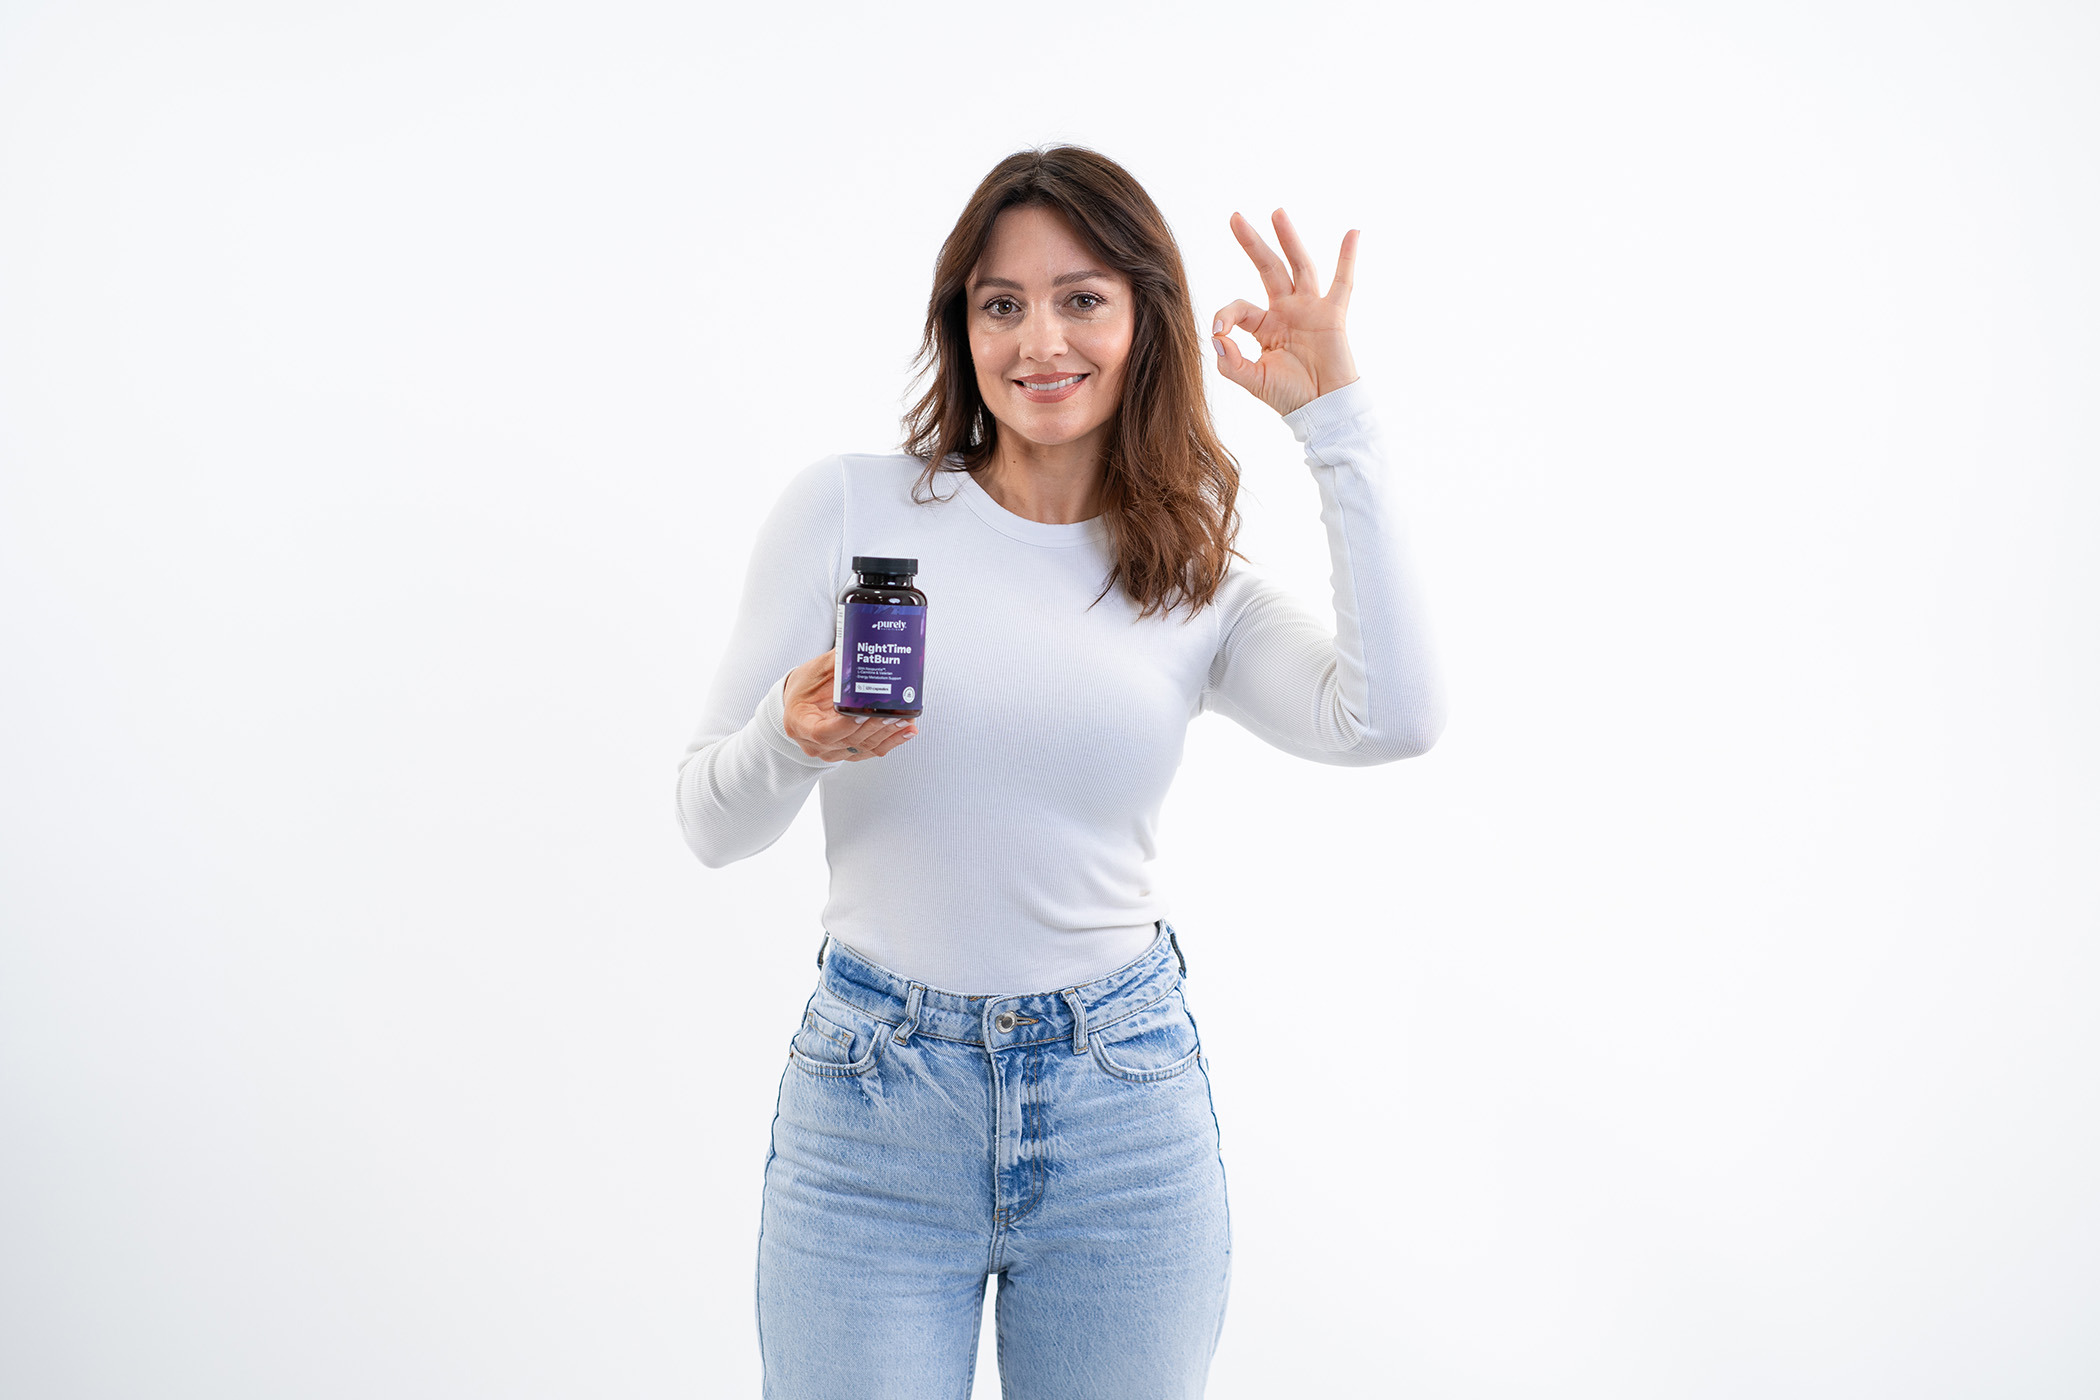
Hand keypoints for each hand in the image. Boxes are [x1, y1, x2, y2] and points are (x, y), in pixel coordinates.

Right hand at [782, 649, 917, 761]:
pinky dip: (891, 741)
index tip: (863, 713)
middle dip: (875, 727)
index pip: (822, 733)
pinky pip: (871, 751)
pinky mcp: (847, 753)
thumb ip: (840, 661)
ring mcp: (830, 752)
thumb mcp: (816, 669)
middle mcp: (813, 743)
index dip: (846, 726)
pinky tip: (907, 730)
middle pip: (848, 741)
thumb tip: (865, 641)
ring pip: (863, 748)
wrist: (800, 703)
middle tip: (895, 712)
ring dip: (888, 734)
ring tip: (906, 718)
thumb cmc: (806, 685)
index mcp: (799, 723)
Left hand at [1211, 209, 1359, 417]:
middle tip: (1235, 217)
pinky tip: (1352, 233)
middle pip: (1267, 268)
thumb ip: (1231, 363)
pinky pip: (1342, 283)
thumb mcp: (1253, 380)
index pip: (1241, 307)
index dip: (1227, 314)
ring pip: (1298, 266)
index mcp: (1265, 325)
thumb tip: (1217, 338)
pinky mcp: (1333, 315)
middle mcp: (1286, 311)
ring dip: (1288, 239)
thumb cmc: (1289, 396)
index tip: (1220, 331)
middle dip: (1251, 243)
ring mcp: (1310, 309)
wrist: (1321, 409)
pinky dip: (1347, 258)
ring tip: (1277, 212)